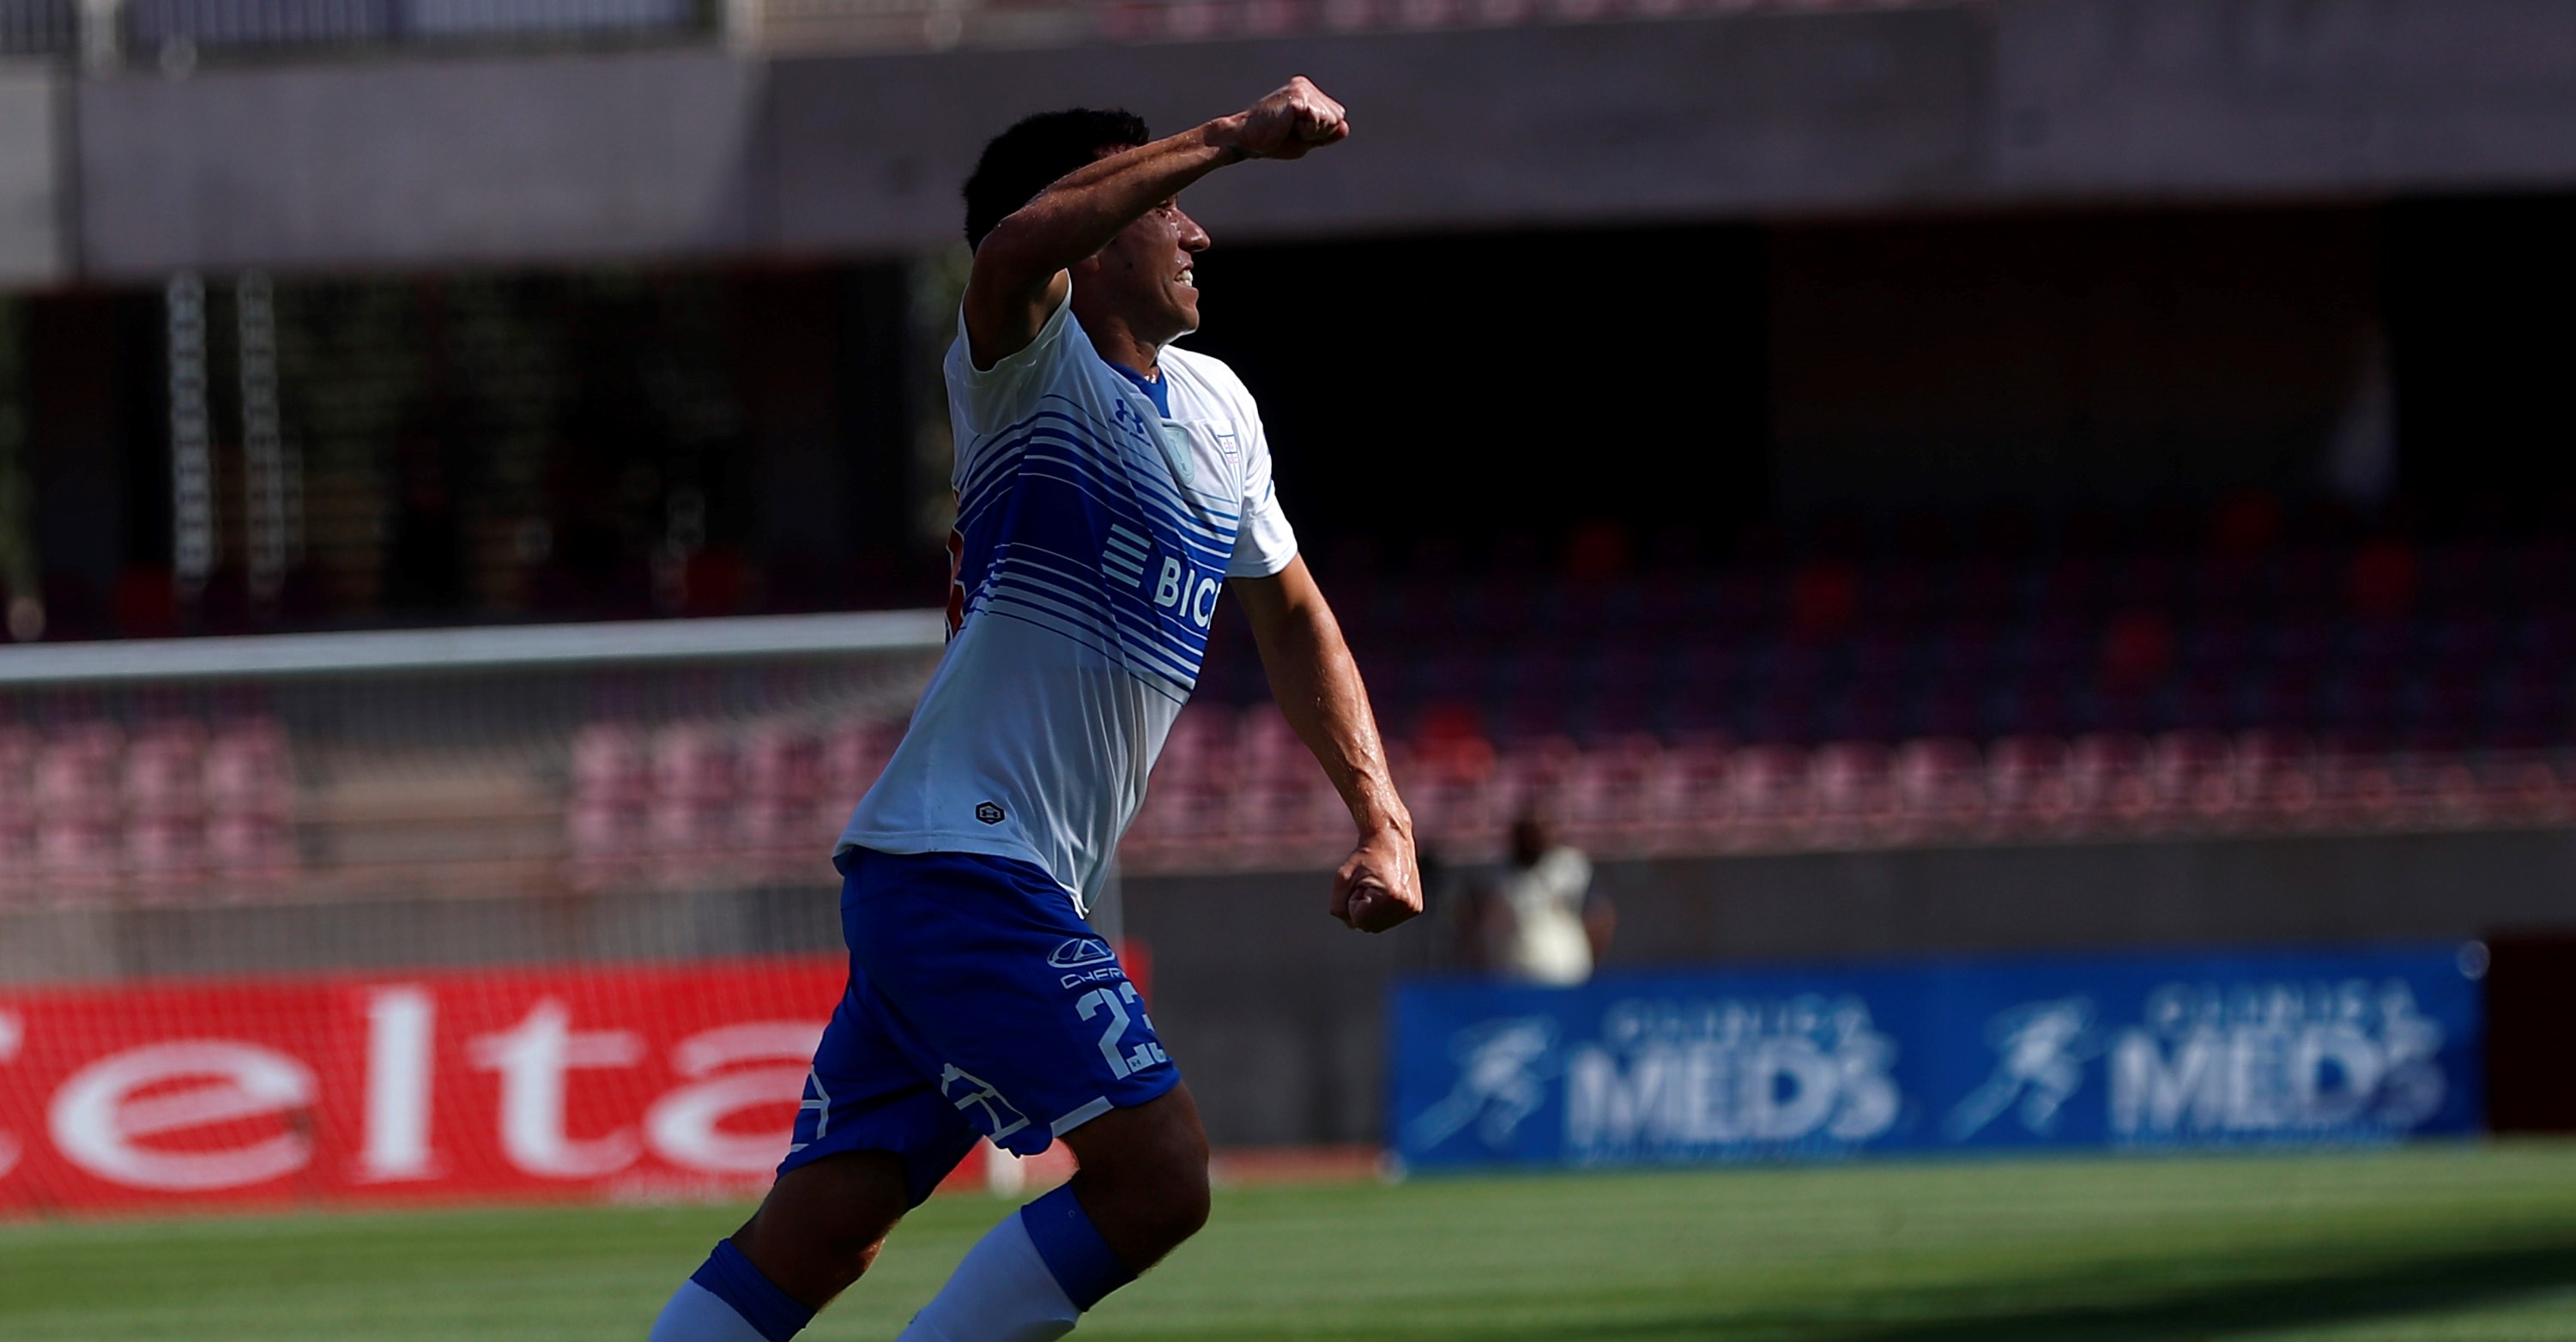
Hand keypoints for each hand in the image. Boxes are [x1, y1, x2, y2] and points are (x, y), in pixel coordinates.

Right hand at [1214, 77, 1350, 161]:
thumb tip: (1345, 127)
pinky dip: (1307, 131)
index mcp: (1307, 93)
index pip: (1336, 117)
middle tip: (1291, 130)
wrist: (1247, 139)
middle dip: (1319, 132)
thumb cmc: (1272, 141)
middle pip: (1337, 116)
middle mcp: (1306, 86)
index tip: (1295, 131)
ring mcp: (1303, 88)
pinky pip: (1319, 120)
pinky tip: (1287, 125)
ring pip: (1331, 119)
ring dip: (1312, 132)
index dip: (1322, 133)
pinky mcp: (1298, 95)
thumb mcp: (1305, 141)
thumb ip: (1326, 134)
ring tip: (1288, 127)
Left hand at [1330, 822, 1420, 932]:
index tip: (1361, 883)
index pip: (1358, 921)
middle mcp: (1407, 904)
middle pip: (1369, 927)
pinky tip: (1386, 892)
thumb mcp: (1342, 879)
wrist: (1390, 841)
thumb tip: (1352, 926)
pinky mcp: (1416, 908)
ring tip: (1378, 887)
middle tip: (1369, 884)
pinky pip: (1388, 921)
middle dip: (1362, 909)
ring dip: (1371, 910)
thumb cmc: (1364, 858)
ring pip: (1378, 926)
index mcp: (1392, 895)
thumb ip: (1339, 907)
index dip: (1353, 902)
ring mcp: (1413, 907)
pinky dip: (1381, 910)